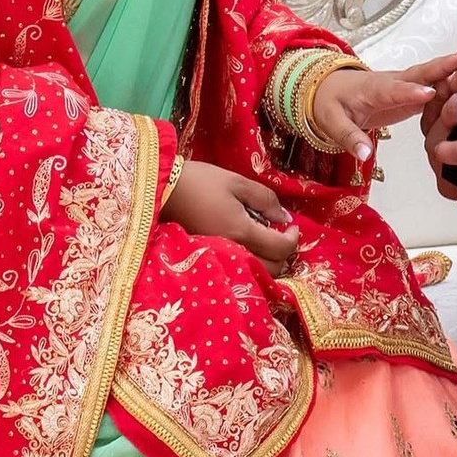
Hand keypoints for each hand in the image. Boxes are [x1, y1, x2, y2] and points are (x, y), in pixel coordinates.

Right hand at [160, 159, 299, 275]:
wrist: (162, 190)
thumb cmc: (200, 181)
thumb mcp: (237, 182)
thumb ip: (265, 199)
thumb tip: (284, 217)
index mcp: (242, 232)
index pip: (281, 248)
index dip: (294, 238)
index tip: (292, 225)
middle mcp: (232, 251)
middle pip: (272, 269)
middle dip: (284, 254)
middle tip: (281, 234)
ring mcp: (219, 258)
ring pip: (255, 275)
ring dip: (269, 262)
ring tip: (265, 240)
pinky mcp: (209, 257)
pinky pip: (238, 270)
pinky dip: (251, 263)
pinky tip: (247, 246)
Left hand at [309, 52, 456, 159]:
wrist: (329, 89)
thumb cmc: (330, 103)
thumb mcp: (331, 123)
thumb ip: (349, 138)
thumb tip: (364, 154)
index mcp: (373, 90)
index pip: (393, 90)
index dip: (410, 92)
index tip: (428, 93)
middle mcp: (392, 83)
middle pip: (419, 74)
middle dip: (441, 67)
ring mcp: (403, 86)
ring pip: (429, 77)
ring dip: (452, 72)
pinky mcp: (411, 93)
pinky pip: (432, 86)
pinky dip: (450, 83)